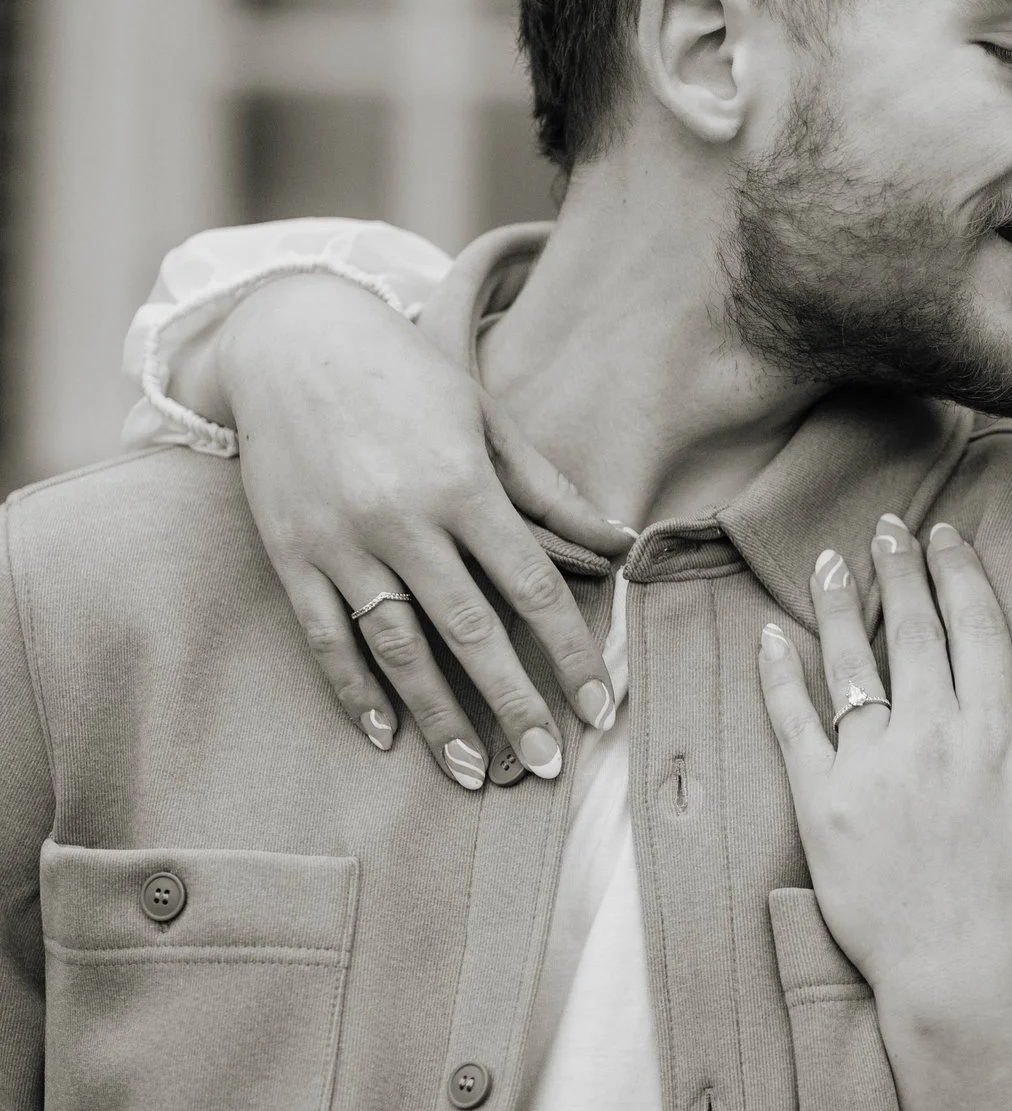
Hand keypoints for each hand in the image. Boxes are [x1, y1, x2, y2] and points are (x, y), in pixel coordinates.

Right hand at [216, 274, 634, 787]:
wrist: (291, 337)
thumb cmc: (406, 376)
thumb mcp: (488, 420)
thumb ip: (551, 491)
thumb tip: (622, 544)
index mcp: (461, 486)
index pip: (532, 587)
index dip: (570, 653)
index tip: (603, 707)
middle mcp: (401, 521)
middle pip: (469, 632)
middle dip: (514, 705)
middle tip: (549, 766)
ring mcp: (340, 542)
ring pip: (397, 648)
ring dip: (439, 717)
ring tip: (476, 773)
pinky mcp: (291, 554)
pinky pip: (325, 637)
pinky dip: (354, 691)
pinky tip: (386, 735)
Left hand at [759, 512, 1011, 1024]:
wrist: (969, 977)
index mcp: (995, 728)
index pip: (973, 626)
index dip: (957, 573)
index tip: (944, 535)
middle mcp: (930, 733)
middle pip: (909, 630)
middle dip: (897, 569)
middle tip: (887, 528)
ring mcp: (870, 766)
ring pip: (851, 663)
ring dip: (839, 603)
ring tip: (828, 561)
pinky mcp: (822, 805)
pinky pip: (793, 725)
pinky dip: (781, 676)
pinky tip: (774, 637)